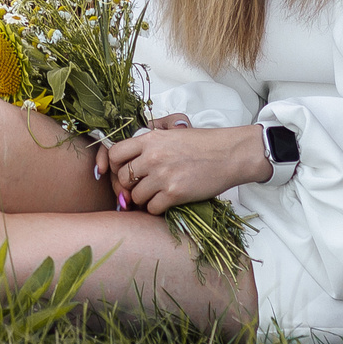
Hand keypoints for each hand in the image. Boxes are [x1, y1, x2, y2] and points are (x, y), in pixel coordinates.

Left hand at [98, 121, 267, 211]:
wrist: (228, 154)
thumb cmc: (202, 144)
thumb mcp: (171, 135)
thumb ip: (149, 146)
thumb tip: (129, 164)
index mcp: (150, 139)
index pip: (114, 153)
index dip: (114, 166)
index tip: (123, 172)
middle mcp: (152, 157)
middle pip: (122, 178)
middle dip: (129, 186)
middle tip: (140, 188)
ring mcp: (162, 176)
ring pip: (135, 196)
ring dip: (143, 199)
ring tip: (155, 195)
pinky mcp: (174, 194)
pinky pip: (151, 208)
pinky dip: (155, 208)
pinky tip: (165, 202)